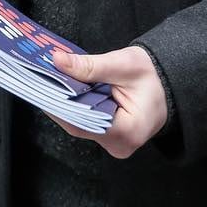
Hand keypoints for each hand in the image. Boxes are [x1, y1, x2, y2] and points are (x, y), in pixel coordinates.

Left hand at [47, 46, 168, 158]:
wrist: (167, 87)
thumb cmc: (151, 77)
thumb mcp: (124, 64)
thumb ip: (89, 65)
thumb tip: (57, 60)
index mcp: (129, 131)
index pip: (83, 122)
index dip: (60, 105)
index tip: (42, 87)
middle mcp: (120, 145)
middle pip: (78, 125)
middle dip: (59, 102)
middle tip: (40, 80)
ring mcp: (113, 144)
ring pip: (78, 125)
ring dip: (64, 104)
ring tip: (48, 82)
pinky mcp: (108, 138)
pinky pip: (84, 123)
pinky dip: (73, 107)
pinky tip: (62, 91)